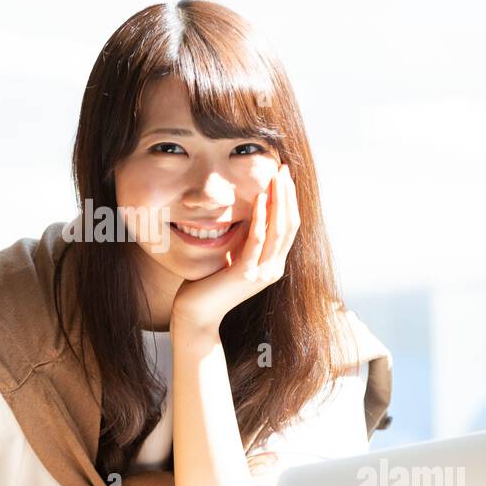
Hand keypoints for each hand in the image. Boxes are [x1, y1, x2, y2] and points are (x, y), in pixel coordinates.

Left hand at [170, 164, 299, 336]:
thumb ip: (246, 240)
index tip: (284, 177)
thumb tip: (252, 213)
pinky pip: (257, 241)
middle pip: (290, 225)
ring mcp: (261, 273)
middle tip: (283, 169)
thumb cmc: (209, 285)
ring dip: (279, 200)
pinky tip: (259, 198)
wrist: (196, 315)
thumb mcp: (234, 257)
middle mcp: (273, 269)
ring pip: (279, 230)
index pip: (290, 227)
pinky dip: (260, 218)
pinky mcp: (245, 274)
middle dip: (288, 195)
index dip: (290, 201)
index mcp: (273, 265)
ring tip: (276, 177)